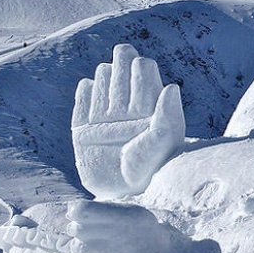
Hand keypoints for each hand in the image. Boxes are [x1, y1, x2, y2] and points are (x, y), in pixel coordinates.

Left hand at [66, 199, 219, 252]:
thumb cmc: (142, 230)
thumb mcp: (130, 212)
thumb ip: (102, 209)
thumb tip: (70, 209)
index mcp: (130, 216)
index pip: (84, 211)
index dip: (76, 211)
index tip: (78, 212)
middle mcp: (126, 236)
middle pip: (79, 230)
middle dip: (78, 229)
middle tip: (87, 230)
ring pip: (80, 250)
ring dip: (82, 247)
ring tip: (95, 245)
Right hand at [71, 44, 184, 199]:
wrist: (122, 192)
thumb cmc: (151, 166)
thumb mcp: (164, 141)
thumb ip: (169, 114)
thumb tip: (171, 86)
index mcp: (150, 101)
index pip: (143, 66)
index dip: (140, 66)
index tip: (140, 77)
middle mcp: (127, 102)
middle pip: (121, 63)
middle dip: (122, 60)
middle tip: (123, 68)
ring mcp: (104, 112)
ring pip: (101, 74)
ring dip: (104, 78)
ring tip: (109, 99)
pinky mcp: (83, 124)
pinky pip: (82, 95)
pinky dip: (84, 93)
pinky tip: (90, 100)